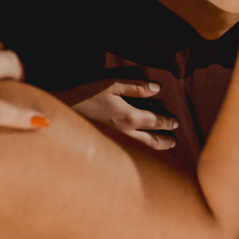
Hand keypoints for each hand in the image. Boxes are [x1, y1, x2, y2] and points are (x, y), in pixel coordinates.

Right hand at [58, 79, 178, 149]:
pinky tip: (142, 153)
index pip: (155, 122)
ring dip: (156, 149)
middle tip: (174, 141)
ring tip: (164, 148)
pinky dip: (141, 154)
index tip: (176, 123)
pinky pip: (130, 152)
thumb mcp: (112, 85)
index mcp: (129, 117)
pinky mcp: (108, 147)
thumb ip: (136, 87)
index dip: (167, 122)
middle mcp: (126, 134)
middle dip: (165, 141)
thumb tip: (157, 88)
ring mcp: (116, 143)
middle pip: (152, 141)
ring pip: (142, 150)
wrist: (62, 112)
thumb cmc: (86, 95)